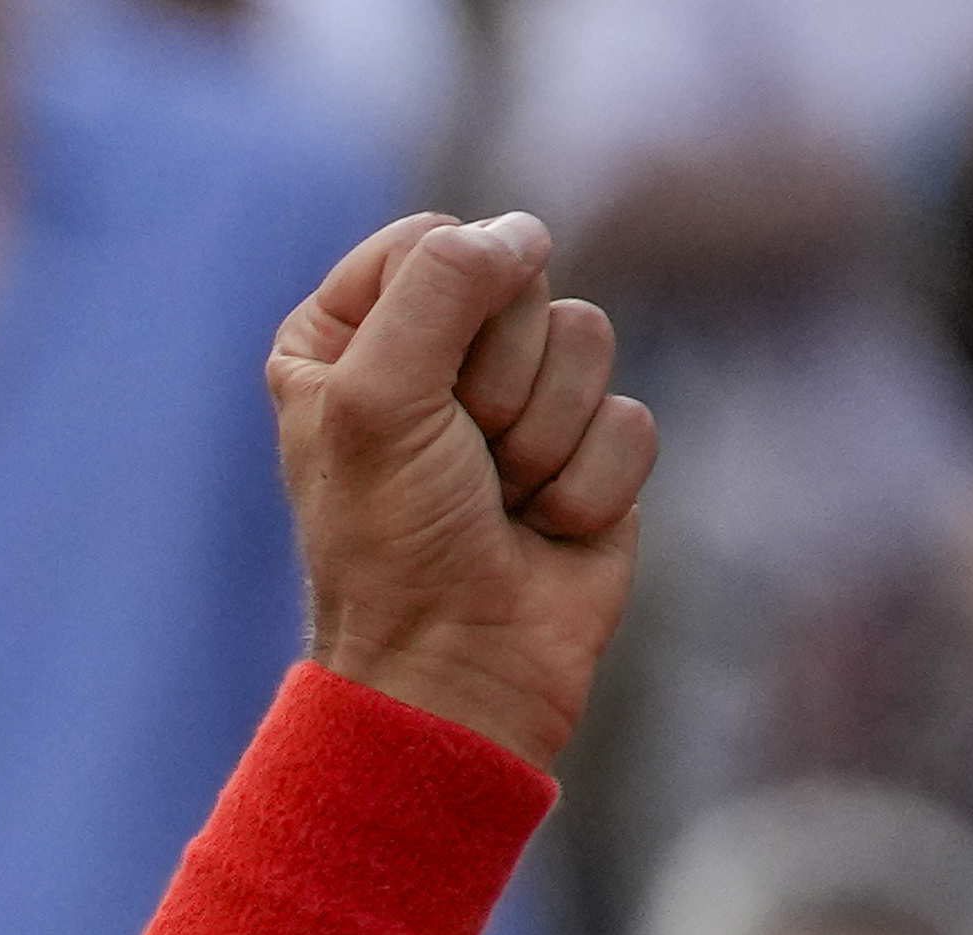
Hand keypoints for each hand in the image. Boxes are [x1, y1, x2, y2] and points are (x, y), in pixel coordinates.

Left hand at [269, 211, 656, 770]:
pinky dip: (587, 483)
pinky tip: (544, 529)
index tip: (408, 397)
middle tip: (460, 458)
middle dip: (498, 379)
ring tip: (497, 498)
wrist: (457, 665)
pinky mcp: (588, 450)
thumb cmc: (396, 540)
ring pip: (588, 339)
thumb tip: (525, 231)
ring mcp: (516, 401)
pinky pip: (629, 417)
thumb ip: (439, 284)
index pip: (429, 239)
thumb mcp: (376, 399)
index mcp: (343, 338)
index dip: (440, 309)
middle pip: (519, 282)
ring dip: (544, 435)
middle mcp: (429, 357)